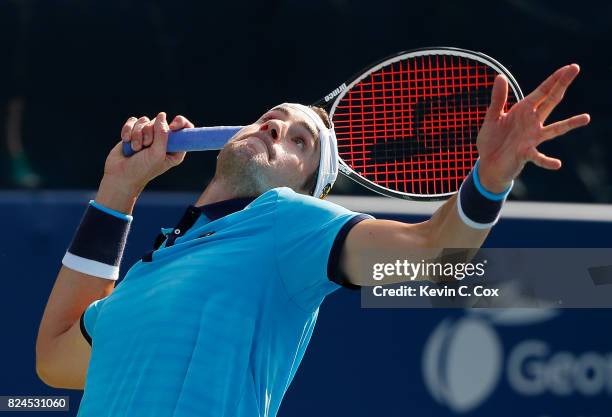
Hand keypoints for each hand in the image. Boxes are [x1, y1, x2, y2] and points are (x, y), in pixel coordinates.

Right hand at [102, 113, 193, 194]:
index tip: (172, 127)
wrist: (120, 176)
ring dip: (137, 134)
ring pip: (145, 121)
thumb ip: (162, 134)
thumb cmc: (142, 169)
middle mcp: (163, 141)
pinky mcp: (134, 132)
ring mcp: (148, 136)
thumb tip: (162, 115)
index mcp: (175, 148)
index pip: (185, 128)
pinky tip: (126, 140)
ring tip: (135, 148)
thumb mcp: (157, 154)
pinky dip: (128, 130)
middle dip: (150, 133)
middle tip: (146, 146)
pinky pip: (133, 121)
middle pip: (160, 122)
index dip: (180, 123)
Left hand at [476, 64, 589, 192]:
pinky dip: (547, 161)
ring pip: (554, 129)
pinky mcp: (526, 154)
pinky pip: (538, 158)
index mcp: (523, 111)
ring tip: (586, 117)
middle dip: (562, 85)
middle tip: (576, 68)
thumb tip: (500, 76)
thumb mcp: (492, 117)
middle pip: (551, 101)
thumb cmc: (492, 140)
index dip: (554, 79)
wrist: (487, 164)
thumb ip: (498, 99)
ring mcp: (532, 139)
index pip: (542, 92)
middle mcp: (532, 123)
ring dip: (570, 124)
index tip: (569, 67)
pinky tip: (557, 164)